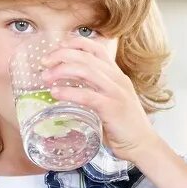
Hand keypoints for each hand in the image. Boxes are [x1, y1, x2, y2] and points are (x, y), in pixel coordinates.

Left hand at [41, 36, 157, 157]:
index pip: (97, 48)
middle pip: (87, 56)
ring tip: (46, 77)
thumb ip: (95, 90)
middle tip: (44, 62)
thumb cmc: (123, 124)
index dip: (75, 43)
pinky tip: (55, 93)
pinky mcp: (113, 108)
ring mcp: (116, 93)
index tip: (57, 46)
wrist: (143, 144)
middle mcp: (117, 79)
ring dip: (62, 71)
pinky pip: (88, 96)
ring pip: (86, 71)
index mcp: (117, 75)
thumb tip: (68, 85)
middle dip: (62, 55)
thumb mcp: (110, 99)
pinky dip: (69, 92)